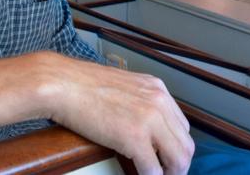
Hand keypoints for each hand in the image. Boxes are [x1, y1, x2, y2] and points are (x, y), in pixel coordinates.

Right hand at [35, 53, 193, 174]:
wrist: (63, 83)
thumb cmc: (82, 85)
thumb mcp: (123, 86)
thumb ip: (139, 102)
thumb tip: (142, 126)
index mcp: (157, 88)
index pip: (181, 125)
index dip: (176, 146)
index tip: (168, 158)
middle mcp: (159, 101)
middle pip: (185, 143)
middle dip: (179, 164)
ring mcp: (149, 119)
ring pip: (178, 158)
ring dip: (171, 173)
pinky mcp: (134, 137)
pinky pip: (153, 169)